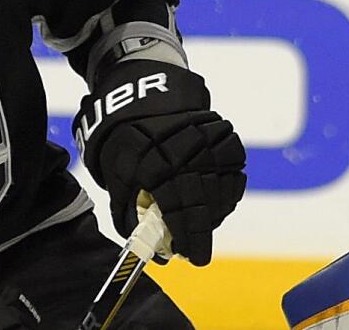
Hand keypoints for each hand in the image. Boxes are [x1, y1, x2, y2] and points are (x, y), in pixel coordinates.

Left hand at [73, 60, 246, 265]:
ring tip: (201, 224)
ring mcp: (210, 147)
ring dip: (214, 214)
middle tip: (196, 250)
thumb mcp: (114, 170)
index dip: (187, 238)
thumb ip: (125, 206)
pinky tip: (213, 201)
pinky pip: (234, 174)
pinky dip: (226, 193)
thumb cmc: (123, 134)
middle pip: (205, 207)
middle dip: (202, 234)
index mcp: (157, 167)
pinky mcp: (225, 139)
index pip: (179, 213)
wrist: (143, 91)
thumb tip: (136, 238)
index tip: (190, 257)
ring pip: (223, 193)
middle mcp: (188, 159)